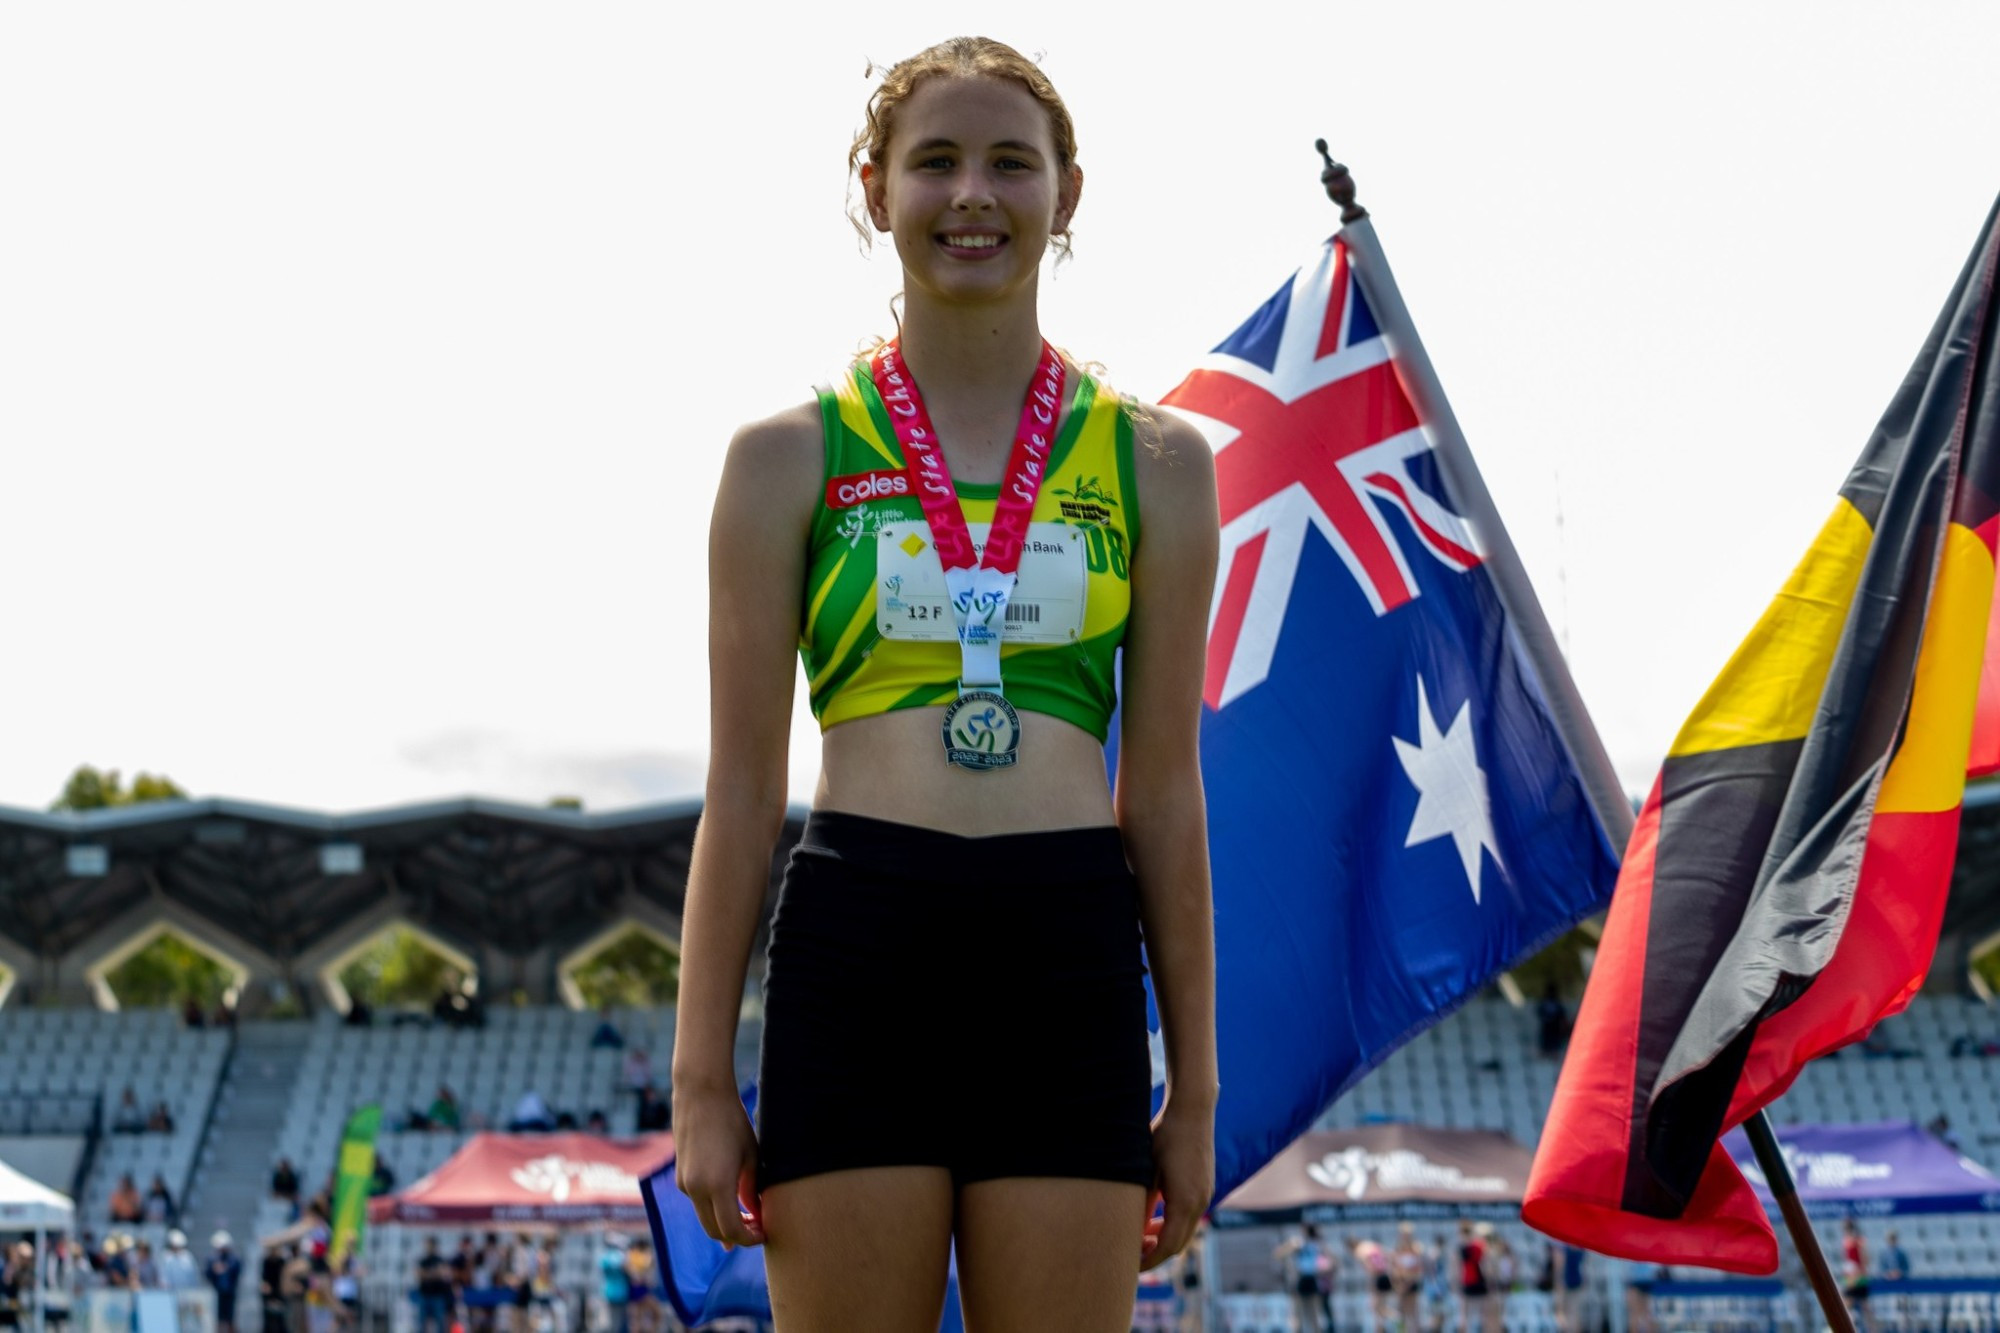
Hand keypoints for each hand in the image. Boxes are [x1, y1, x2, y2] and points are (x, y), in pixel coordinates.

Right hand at [671, 1085, 764, 1248]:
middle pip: (715, 1231)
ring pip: (705, 1218)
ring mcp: (684, 1184)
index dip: (748, 1239)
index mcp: (717, 1185)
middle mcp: (696, 1189)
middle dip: (736, 1236)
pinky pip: (698, 1203)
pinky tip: (729, 1200)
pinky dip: (713, 1209)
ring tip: (748, 1217)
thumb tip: (756, 1215)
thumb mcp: (750, 1156)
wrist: (701, 1096)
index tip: (763, 1235)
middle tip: (757, 1230)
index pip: (731, 1229)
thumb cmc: (733, 1122)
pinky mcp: (680, 1177)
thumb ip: (752, 1190)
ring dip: (724, 1224)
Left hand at [1140, 1095, 1213, 1271]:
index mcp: (1185, 1202)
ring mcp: (1205, 1194)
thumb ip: (1142, 1202)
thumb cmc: (1166, 1136)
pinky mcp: (1204, 1186)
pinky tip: (1154, 1217)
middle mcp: (1200, 1203)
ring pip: (1184, 1230)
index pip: (1168, 1245)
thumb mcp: (1146, 1170)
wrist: (1192, 1110)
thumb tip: (1132, 1229)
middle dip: (1156, 1252)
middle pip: (1178, 1243)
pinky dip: (1172, 1223)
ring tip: (1142, 1237)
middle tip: (1132, 1254)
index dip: (1149, 1259)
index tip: (1131, 1266)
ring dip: (1164, 1237)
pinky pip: (1189, 1216)